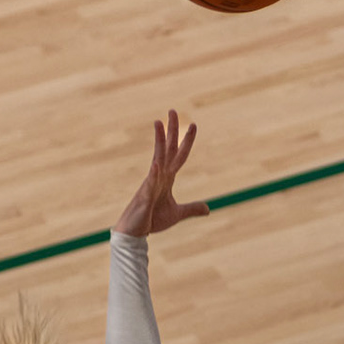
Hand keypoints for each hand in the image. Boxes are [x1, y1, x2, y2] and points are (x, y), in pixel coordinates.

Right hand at [112, 110, 207, 236]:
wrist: (135, 233)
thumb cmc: (152, 220)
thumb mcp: (177, 213)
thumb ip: (192, 209)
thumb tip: (208, 209)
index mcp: (167, 178)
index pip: (179, 155)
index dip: (187, 141)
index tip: (193, 125)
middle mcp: (158, 176)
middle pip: (168, 149)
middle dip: (171, 130)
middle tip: (172, 110)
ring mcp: (150, 184)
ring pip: (157, 159)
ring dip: (159, 142)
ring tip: (159, 123)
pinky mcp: (144, 197)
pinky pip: (150, 183)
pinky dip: (154, 174)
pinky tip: (157, 164)